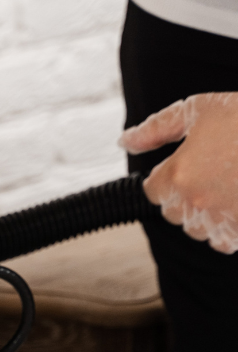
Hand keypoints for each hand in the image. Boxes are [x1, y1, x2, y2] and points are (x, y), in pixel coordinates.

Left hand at [120, 92, 237, 253]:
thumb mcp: (199, 110)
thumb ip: (156, 129)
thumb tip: (123, 142)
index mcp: (176, 175)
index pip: (153, 189)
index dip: (170, 174)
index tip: (191, 163)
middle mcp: (193, 203)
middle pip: (172, 211)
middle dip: (186, 195)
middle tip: (216, 171)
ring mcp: (220, 221)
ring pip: (196, 228)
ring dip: (207, 213)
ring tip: (231, 185)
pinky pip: (223, 242)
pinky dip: (228, 228)